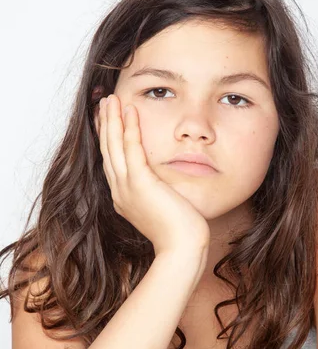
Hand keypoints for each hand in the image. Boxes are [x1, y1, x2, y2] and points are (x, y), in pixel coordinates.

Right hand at [97, 94, 209, 256]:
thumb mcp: (162, 207)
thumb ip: (157, 193)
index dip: (108, 139)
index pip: (112, 161)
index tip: (107, 121)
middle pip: (108, 150)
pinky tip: (129, 111)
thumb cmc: (179, 232)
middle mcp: (120, 191)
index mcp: (124, 197)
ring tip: (111, 99)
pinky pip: (132, 149)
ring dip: (112, 120)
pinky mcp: (140, 184)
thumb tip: (163, 184)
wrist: (182, 249)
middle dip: (105, 124)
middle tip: (104, 103)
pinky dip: (130, 128)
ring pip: (114, 146)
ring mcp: (127, 187)